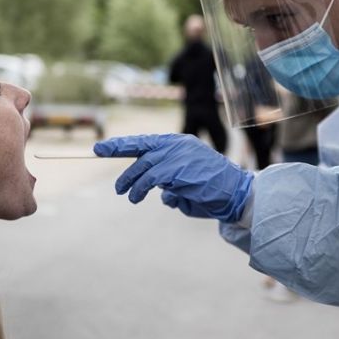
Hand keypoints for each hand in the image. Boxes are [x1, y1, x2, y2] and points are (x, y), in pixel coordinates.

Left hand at [93, 134, 253, 222]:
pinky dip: (140, 188)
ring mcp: (177, 155)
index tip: (101, 147)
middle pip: (140, 148)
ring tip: (127, 195)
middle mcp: (177, 145)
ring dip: (130, 182)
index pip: (146, 141)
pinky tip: (137, 197)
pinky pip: (150, 178)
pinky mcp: (176, 169)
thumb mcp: (188, 183)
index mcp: (180, 143)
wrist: (236, 193)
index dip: (123, 144)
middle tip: (103, 161)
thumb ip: (172, 183)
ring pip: (143, 166)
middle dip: (118, 153)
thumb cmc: (213, 191)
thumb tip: (163, 194)